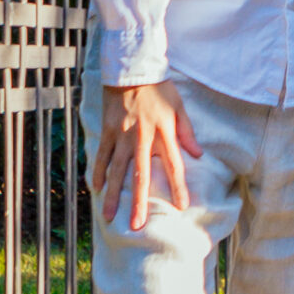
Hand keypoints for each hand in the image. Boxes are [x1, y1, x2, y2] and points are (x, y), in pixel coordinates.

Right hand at [92, 82, 201, 230]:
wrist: (132, 68)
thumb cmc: (159, 88)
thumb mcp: (179, 107)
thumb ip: (187, 132)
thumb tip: (198, 154)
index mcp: (164, 132)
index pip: (173, 165)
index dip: (178, 186)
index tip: (181, 206)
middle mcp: (142, 138)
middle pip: (141, 175)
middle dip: (139, 202)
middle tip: (136, 225)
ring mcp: (122, 136)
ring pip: (116, 171)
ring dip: (112, 195)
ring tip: (109, 216)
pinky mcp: (107, 130)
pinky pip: (101, 155)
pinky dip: (97, 172)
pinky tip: (95, 188)